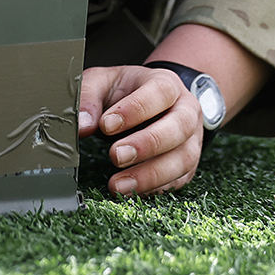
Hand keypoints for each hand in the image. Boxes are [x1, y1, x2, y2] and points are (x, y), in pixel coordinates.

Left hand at [78, 64, 204, 196]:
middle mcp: (186, 110)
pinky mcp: (188, 164)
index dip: (135, 110)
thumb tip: (82, 125)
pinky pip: (179, 180)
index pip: (159, 93)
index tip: (106, 125)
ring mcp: (191, 139)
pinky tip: (131, 192)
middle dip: (147, 145)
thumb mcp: (104, 82)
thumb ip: (89, 97)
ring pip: (184, 158)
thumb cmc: (126, 91)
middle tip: (115, 156)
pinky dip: (155, 188)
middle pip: (179, 127)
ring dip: (151, 175)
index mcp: (166, 83)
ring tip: (118, 185)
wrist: (151, 101)